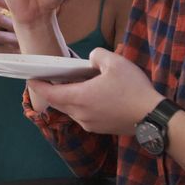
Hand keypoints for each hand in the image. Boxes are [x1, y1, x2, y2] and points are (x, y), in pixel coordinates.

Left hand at [26, 48, 161, 134]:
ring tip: (74, 84)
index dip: (38, 86)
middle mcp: (80, 114)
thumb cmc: (133, 88)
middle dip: (52, 91)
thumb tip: (91, 60)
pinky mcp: (100, 128)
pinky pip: (83, 115)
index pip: (49, 94)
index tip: (31, 78)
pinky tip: (91, 95)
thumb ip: (97, 55)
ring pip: (70, 110)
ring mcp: (90, 124)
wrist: (152, 117)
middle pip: (58, 103)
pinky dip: (80, 105)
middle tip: (51, 78)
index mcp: (79, 98)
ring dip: (68, 98)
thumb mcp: (115, 62)